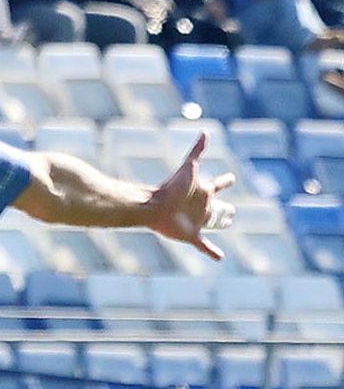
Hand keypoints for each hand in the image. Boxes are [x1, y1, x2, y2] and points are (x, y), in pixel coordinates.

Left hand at [146, 133, 234, 259]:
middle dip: (225, 206)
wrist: (156, 206)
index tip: (232, 178)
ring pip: (214, 223)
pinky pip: (205, 245)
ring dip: (221, 224)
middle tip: (232, 209)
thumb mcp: (189, 167)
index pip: (219, 184)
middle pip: (218, 205)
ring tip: (227, 225)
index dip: (226, 181)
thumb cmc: (172, 187)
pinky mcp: (192, 235)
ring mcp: (198, 220)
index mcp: (204, 190)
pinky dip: (212, 251)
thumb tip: (205, 131)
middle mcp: (202, 205)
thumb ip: (196, 150)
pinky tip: (220, 257)